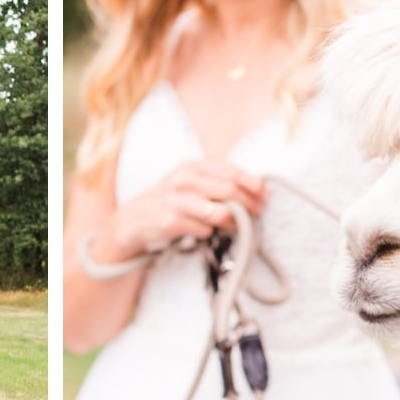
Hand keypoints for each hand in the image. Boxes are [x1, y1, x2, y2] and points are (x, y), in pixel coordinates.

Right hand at [102, 160, 265, 261]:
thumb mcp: (190, 181)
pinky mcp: (172, 221)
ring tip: (234, 226)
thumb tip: (255, 191)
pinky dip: (210, 233)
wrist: (135, 218)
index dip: (254, 184)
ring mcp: (176, 200)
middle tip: (257, 214)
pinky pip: (204, 230)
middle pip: (230, 191)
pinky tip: (204, 231)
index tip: (264, 196)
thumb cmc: (171, 200)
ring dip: (233, 222)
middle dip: (249, 205)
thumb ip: (217, 181)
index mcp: (193, 166)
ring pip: (220, 213)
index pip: (233, 171)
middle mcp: (184, 179)